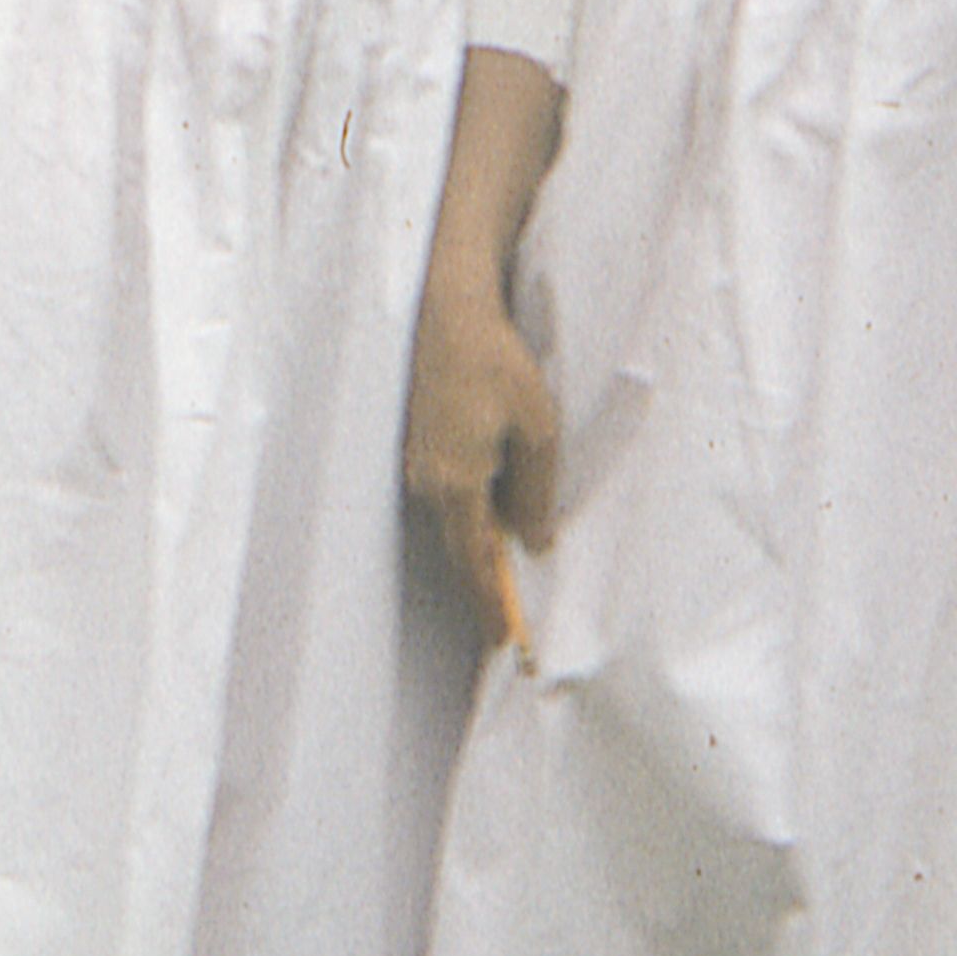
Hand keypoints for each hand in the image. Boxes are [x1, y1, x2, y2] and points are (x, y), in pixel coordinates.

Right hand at [404, 275, 559, 667]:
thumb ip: (534, 493)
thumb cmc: (497, 363)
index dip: (493, 606)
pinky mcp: (422, 444)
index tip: (507, 645)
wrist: (449, 310)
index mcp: (456, 485)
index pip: (477, 564)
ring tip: (505, 586)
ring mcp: (420, 463)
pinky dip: (472, 521)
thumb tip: (533, 542)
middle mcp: (428, 482)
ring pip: (455, 523)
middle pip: (460, 550)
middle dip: (484, 591)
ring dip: (479, 556)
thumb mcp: (537, 430)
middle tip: (507, 630)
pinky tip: (493, 524)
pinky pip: (450, 496)